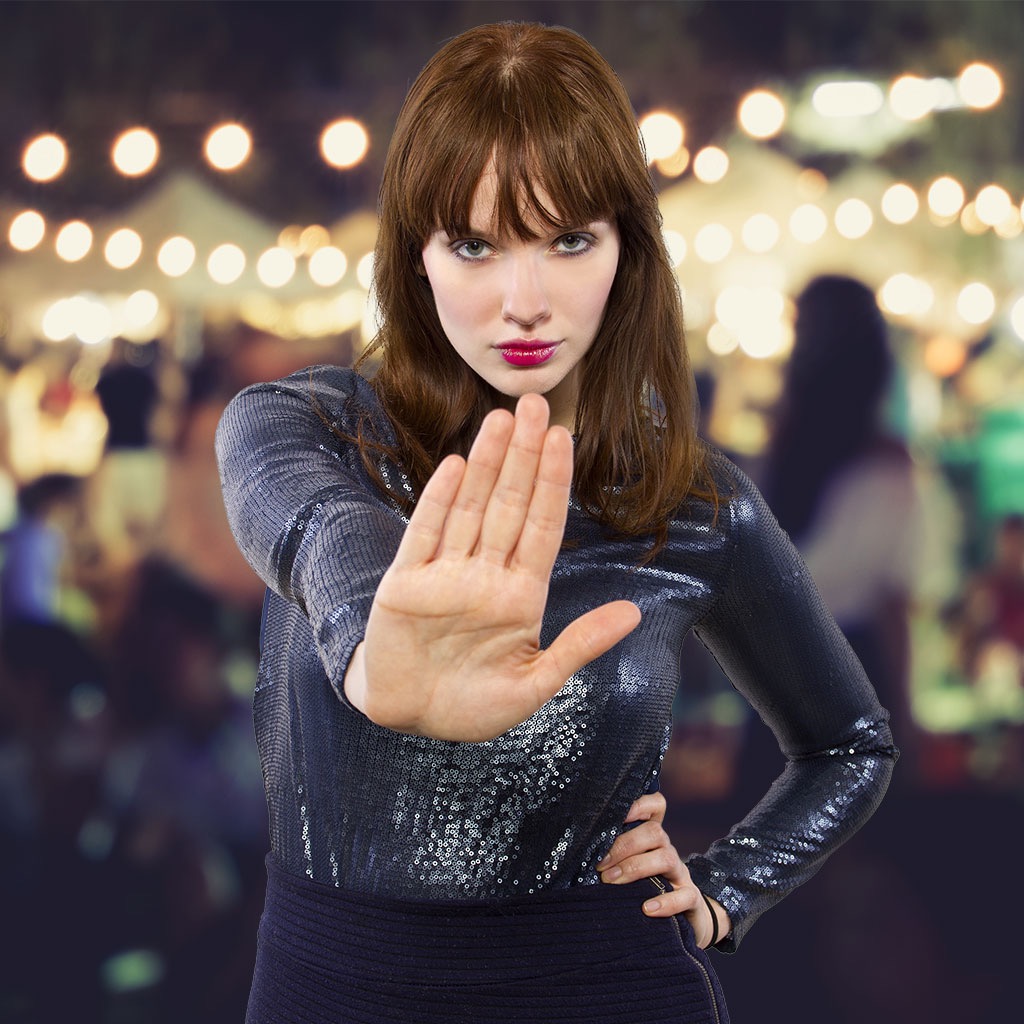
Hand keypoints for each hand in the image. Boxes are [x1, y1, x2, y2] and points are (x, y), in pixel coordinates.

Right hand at [344, 393, 641, 741]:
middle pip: (508, 505)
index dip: (552, 482)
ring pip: (469, 509)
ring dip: (483, 464)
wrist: (411, 722)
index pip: (542, 527)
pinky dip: (438, 502)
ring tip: (499, 419)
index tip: (564, 438)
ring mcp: (444, 576)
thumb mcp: (535, 684)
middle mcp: (484, 576)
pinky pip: (424, 536)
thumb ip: (580, 645)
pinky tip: (454, 467)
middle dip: (521, 455)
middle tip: (533, 403)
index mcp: (521, 596)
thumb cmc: (474, 706)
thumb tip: (635, 614)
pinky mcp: (404, 585)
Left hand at [597, 792, 730, 947]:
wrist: (682, 920)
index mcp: (652, 837)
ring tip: (611, 881)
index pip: (656, 806)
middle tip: (600, 864)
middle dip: (624, 845)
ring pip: (667, 858)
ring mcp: (681, 874)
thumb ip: (610, 856)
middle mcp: (668, 850)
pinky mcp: (691, 899)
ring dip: (636, 868)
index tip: (617, 814)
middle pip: (654, 832)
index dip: (640, 804)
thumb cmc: (643, 888)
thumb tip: (577, 852)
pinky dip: (666, 902)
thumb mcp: (627, 866)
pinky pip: (685, 896)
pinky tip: (646, 909)